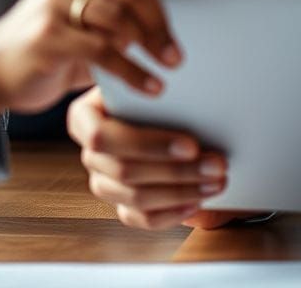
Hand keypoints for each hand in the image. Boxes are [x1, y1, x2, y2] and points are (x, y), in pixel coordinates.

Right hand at [0, 0, 271, 122]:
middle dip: (169, 19)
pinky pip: (103, 47)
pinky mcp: (49, 26)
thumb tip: (217, 6)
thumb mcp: (105, 9)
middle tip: (186, 54)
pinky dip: (131, 70)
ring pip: (122, 10)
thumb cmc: (66, 38)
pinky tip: (149, 87)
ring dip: (151, 44)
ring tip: (169, 70)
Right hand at [69, 87, 253, 229]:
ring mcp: (102, 182)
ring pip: (136, 197)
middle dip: (177, 170)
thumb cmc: (156, 92)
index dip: (148, 144)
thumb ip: (157, 89)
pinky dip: (171, 213)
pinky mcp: (120, 204)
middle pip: (125, 170)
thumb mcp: (151, 81)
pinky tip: (197, 201)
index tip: (191, 145)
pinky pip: (140, 218)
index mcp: (84, 117)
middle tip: (217, 165)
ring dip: (181, 192)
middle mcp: (90, 153)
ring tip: (215, 181)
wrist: (160, 109)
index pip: (103, 136)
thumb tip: (194, 100)